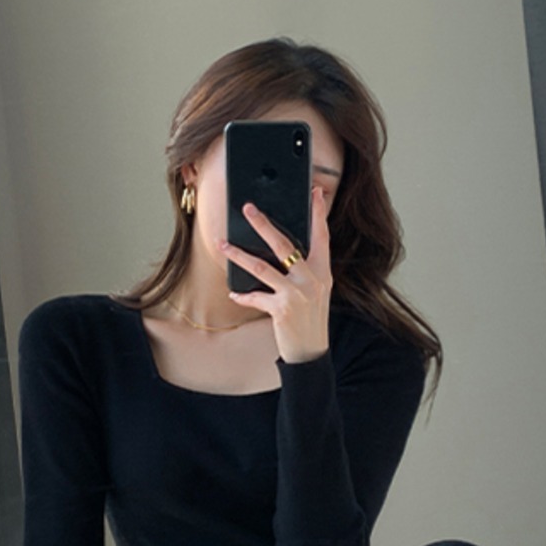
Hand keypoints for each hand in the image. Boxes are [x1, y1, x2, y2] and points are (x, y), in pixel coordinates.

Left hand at [221, 185, 331, 362]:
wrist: (311, 352)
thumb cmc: (310, 319)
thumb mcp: (316, 292)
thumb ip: (306, 271)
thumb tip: (284, 252)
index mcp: (323, 272)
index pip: (322, 236)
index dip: (318, 214)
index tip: (316, 193)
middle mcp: (312, 280)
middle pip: (284, 244)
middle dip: (263, 224)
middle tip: (248, 208)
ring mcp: (297, 294)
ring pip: (261, 266)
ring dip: (238, 255)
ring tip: (223, 244)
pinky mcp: (282, 309)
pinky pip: (256, 297)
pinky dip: (243, 295)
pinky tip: (234, 293)